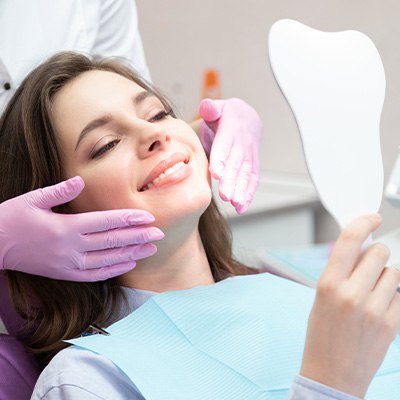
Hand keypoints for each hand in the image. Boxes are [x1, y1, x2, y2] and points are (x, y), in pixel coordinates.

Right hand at [0, 177, 163, 280]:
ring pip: (108, 260)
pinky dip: (114, 270)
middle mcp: (71, 247)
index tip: (149, 218)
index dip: (129, 220)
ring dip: (132, 254)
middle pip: (112, 241)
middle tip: (160, 234)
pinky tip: (129, 264)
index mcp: (65, 227)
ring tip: (151, 249)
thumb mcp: (33, 199)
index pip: (106, 222)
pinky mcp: (65, 274)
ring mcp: (68, 264)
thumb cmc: (12, 218)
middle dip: (139, 237)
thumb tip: (80, 181)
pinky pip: (95, 275)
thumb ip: (60, 191)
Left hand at [199, 98, 261, 213]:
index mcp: (231, 130)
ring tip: (235, 204)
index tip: (216, 173)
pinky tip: (241, 208)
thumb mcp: (218, 107)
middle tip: (224, 195)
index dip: (222, 159)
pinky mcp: (253, 166)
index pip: (225, 146)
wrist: (248, 119)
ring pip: (246, 175)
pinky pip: (252, 181)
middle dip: (231, 180)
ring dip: (241, 190)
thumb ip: (211, 108)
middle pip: (237, 164)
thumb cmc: (227, 116)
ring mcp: (250, 157)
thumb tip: (206, 107)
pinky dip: (248, 195)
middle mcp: (243, 145)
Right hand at [300, 214, 399, 397]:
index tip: (372, 217)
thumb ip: (339, 271)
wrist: (331, 375)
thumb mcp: (320, 297)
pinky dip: (392, 296)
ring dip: (385, 276)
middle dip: (376, 254)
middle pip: (378, 252)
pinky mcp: (391, 323)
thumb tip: (359, 248)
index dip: (363, 223)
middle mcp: (352, 293)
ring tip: (372, 293)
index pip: (349, 241)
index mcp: (328, 284)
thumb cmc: (321, 335)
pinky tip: (378, 309)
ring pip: (393, 272)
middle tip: (368, 265)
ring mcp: (374, 309)